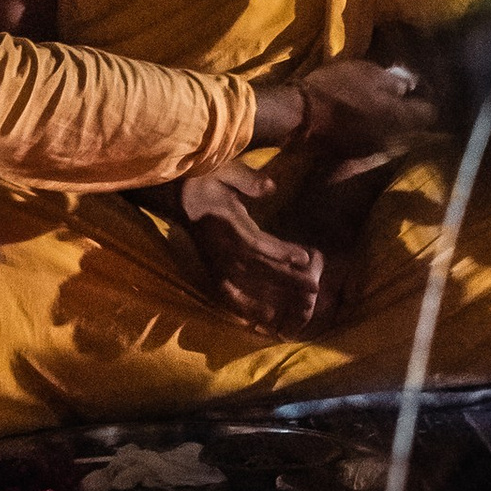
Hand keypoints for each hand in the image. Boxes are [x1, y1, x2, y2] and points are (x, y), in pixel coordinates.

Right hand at [181, 171, 323, 333]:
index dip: (278, 251)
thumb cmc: (206, 179)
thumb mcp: (225, 170)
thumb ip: (247, 179)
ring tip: (301, 305)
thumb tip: (271, 187)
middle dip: (286, 278)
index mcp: (224, 223)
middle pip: (256, 267)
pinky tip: (265, 320)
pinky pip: (228, 293)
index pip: (254, 241)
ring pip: (247, 282)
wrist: (175, 194)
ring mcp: (215, 261)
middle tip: (315, 287)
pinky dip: (245, 308)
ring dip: (274, 295)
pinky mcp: (213, 269)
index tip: (304, 257)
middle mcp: (220, 247)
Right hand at [286, 59, 434, 157]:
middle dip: (412, 114)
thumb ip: (396, 81)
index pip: (431, 113)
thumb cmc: (337, 89)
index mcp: (401, 119)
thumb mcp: (369, 73)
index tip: (419, 88)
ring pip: (395, 140)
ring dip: (393, 127)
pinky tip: (365, 124)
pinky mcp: (355, 157)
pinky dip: (374, 135)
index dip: (427, 98)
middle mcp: (394, 141)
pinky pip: (375, 146)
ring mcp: (374, 152)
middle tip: (402, 98)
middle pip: (414, 130)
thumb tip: (411, 86)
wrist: (299, 115)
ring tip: (382, 110)